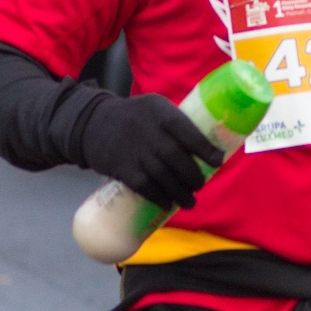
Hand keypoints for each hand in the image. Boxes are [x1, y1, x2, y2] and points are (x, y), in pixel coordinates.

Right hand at [79, 93, 225, 210]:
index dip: (205, 148)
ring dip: (179, 192)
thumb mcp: (155, 108)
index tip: (217, 161)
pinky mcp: (122, 167)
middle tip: (200, 185)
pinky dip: (159, 197)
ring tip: (189, 201)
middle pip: (176, 156)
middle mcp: (148, 130)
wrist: (93, 122)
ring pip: (162, 175)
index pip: (187, 130)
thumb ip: (176, 124)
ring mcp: (133, 150)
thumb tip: (206, 149)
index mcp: (160, 111)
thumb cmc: (135, 117)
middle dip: (193, 175)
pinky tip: (168, 202)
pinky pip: (145, 186)